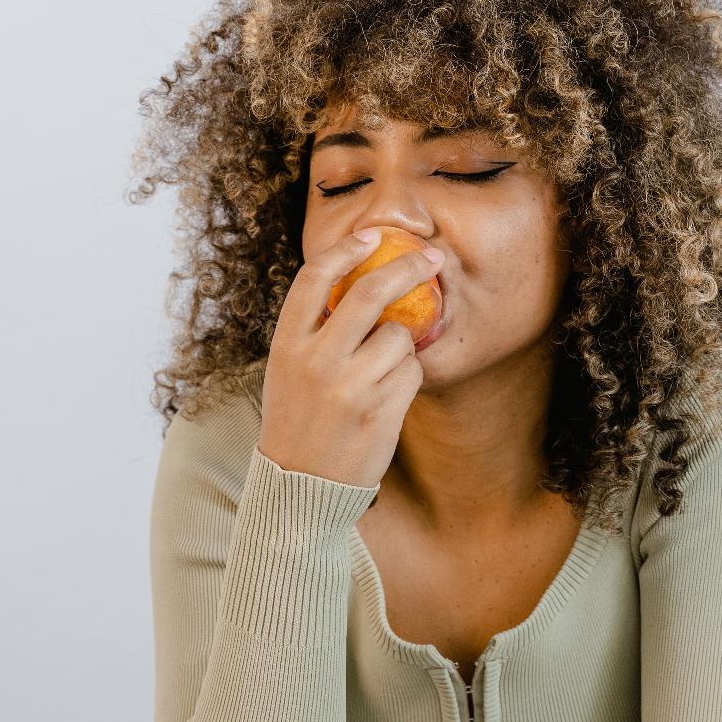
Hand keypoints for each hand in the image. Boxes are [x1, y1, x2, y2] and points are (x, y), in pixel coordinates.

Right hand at [258, 229, 443, 489]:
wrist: (299, 487)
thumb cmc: (298, 422)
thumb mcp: (289, 370)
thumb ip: (316, 331)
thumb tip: (364, 283)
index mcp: (288, 344)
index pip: (315, 277)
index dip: (347, 249)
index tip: (374, 235)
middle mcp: (316, 361)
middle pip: (370, 292)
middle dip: (409, 267)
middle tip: (432, 259)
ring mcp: (349, 387)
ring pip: (400, 336)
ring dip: (402, 346)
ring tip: (381, 372)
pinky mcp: (380, 411)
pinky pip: (413, 372)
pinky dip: (409, 376)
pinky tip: (388, 396)